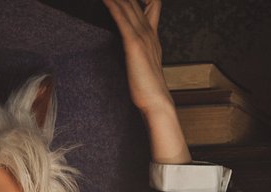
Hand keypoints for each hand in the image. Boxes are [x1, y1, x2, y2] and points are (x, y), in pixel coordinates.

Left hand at [102, 0, 170, 114]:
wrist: (156, 103)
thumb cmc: (147, 91)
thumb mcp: (142, 68)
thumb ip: (138, 56)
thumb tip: (131, 55)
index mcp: (152, 37)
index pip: (150, 4)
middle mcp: (149, 32)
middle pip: (135, 1)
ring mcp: (143, 37)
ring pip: (128, 5)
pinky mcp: (134, 45)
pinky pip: (121, 18)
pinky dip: (113, 5)